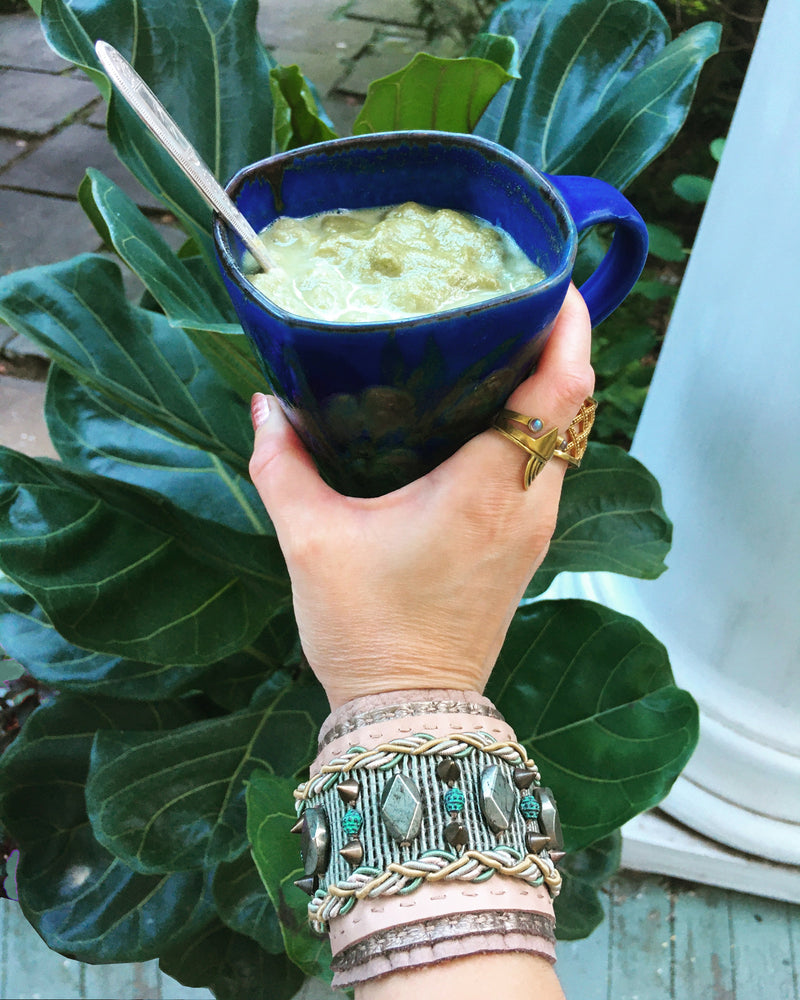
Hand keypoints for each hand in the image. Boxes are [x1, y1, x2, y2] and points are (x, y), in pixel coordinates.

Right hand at [249, 285, 592, 708]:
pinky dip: (532, 429)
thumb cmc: (367, 629)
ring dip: (545, 388)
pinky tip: (486, 413)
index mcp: (485, 491)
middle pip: (572, 405)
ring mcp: (535, 528)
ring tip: (497, 342)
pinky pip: (546, 467)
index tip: (549, 282)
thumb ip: (283, 465)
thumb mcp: (310, 541)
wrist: (408, 707)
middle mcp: (527, 504)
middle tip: (509, 298)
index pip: (559, 393)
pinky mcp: (527, 546)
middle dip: (555, 344)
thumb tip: (267, 407)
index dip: (568, 330)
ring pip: (563, 436)